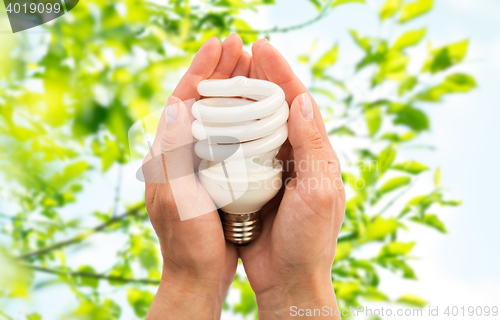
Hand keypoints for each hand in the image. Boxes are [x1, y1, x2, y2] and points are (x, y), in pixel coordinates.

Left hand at [143, 34, 251, 319]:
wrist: (197, 273)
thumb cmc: (187, 240)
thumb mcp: (176, 197)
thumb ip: (171, 154)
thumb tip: (175, 105)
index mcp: (165, 153)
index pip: (181, 99)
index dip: (199, 70)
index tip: (219, 44)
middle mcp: (179, 153)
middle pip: (198, 101)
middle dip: (217, 72)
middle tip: (239, 46)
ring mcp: (197, 163)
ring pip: (213, 116)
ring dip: (230, 90)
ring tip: (250, 68)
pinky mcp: (214, 175)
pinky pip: (226, 136)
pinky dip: (240, 117)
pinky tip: (257, 109)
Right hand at [239, 40, 345, 318]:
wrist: (290, 278)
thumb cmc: (310, 239)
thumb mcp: (319, 190)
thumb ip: (312, 145)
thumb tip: (302, 99)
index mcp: (315, 152)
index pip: (299, 102)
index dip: (281, 72)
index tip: (261, 48)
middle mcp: (295, 155)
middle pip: (277, 106)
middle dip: (260, 77)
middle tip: (239, 52)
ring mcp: (274, 168)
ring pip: (257, 124)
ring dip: (242, 98)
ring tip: (224, 75)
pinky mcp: (254, 183)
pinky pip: (241, 149)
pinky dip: (230, 129)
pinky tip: (214, 117)